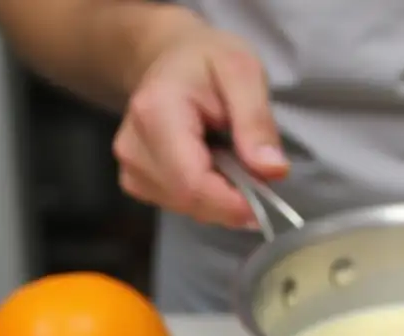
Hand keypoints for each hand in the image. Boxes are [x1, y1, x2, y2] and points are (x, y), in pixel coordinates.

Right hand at [113, 19, 287, 226]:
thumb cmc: (207, 60)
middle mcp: (134, 147)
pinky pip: (179, 205)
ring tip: (231, 161)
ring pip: (186, 208)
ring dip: (220, 199)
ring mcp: (130, 167)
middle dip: (230, 200)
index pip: (192, 183)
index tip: (265, 197)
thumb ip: (257, 122)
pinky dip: (205, 198)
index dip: (232, 202)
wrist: (171, 59)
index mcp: (155, 114)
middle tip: (255, 173)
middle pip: (190, 200)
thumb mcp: (244, 72)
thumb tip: (272, 171)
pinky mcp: (135, 181)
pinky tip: (211, 168)